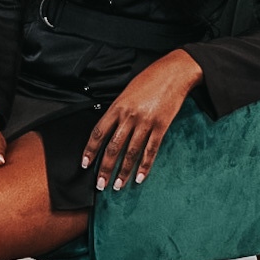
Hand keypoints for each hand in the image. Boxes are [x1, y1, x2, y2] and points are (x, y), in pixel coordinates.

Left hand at [81, 50, 203, 191]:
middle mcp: (129, 116)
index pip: (99, 132)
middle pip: (113, 147)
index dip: (90, 150)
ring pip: (131, 152)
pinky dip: (145, 166)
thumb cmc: (149, 80)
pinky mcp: (161, 127)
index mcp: (117, 106)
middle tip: (100, 185)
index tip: (85, 164)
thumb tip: (110, 129)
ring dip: (123, 172)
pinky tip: (140, 178)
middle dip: (105, 168)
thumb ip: (118, 110)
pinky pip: (151, 151)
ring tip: (117, 186)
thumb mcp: (127, 92)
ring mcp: (146, 122)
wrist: (173, 73)